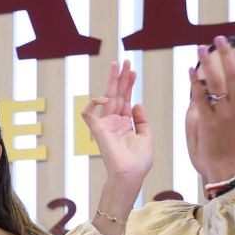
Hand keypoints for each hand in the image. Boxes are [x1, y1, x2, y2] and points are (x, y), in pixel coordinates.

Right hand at [82, 60, 152, 185]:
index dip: (129, 85)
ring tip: (118, 65)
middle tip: (124, 61)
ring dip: (112, 81)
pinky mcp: (98, 131)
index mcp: (125, 124)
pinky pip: (88, 114)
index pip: (126, 100)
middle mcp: (114, 122)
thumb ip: (142, 119)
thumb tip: (136, 103)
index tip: (133, 71)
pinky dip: (92, 104)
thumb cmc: (139, 161)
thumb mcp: (146, 136)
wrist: (130, 174)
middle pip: (117, 95)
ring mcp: (105, 125)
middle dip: (121, 78)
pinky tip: (103, 98)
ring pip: (107, 98)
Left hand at [187, 35, 234, 180]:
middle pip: (234, 75)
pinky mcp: (208, 122)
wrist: (226, 162)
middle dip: (226, 54)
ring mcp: (225, 115)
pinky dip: (194, 83)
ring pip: (216, 83)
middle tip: (219, 38)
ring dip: (208, 63)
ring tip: (201, 48)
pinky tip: (190, 71)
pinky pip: (200, 98)